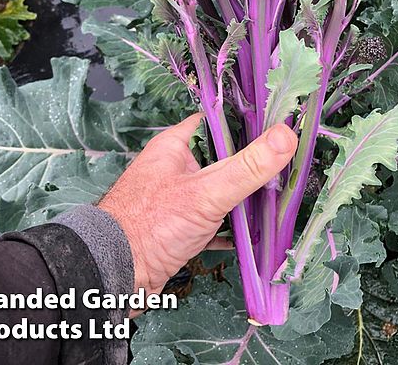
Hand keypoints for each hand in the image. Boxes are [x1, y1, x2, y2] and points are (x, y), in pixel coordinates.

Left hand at [99, 113, 296, 301]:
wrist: (112, 276)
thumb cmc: (148, 225)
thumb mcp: (206, 192)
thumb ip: (248, 166)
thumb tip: (286, 136)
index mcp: (176, 146)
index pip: (217, 122)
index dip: (247, 124)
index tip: (279, 128)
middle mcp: (176, 168)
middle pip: (223, 158)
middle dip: (251, 167)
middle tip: (285, 168)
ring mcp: (178, 198)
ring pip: (220, 191)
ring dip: (244, 198)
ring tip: (276, 199)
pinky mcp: (181, 227)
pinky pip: (214, 220)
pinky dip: (232, 227)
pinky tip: (252, 234)